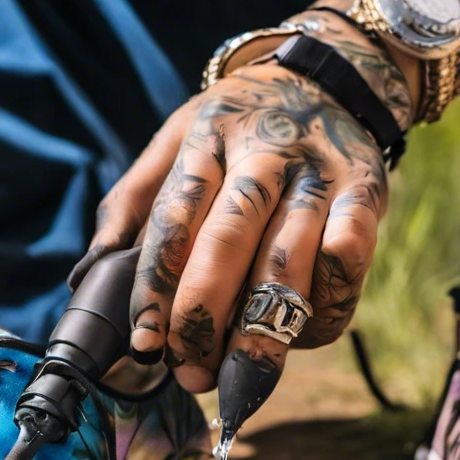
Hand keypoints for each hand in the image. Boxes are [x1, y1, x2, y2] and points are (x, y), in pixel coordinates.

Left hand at [76, 63, 388, 391]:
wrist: (330, 78)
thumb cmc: (234, 128)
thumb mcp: (173, 140)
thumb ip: (131, 203)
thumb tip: (90, 274)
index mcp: (205, 141)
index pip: (172, 222)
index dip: (156, 289)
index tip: (145, 344)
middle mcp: (264, 155)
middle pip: (227, 245)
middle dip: (203, 321)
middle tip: (188, 373)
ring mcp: (319, 174)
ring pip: (288, 264)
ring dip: (260, 333)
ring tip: (234, 381)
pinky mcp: (368, 194)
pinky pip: (347, 264)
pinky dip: (325, 309)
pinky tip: (297, 339)